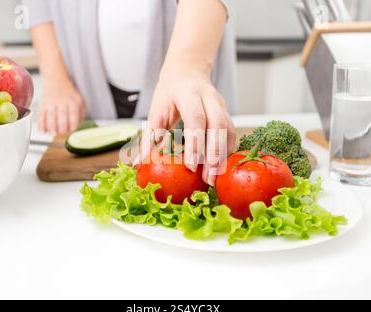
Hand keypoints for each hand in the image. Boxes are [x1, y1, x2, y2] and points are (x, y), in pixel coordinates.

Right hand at [38, 80, 85, 133]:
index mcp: (73, 102)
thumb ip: (82, 114)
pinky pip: (41, 115)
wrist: (56, 81)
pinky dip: (41, 124)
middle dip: (61, 129)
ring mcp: (51, 103)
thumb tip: (79, 126)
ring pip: (50, 117)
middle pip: (62, 117)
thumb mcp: (80, 101)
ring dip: (51, 127)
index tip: (71, 131)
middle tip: (62, 133)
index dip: (72, 126)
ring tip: (53, 133)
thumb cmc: (69, 94)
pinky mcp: (43, 104)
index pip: (73, 116)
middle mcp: (62, 102)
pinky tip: (42, 131)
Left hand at [146, 63, 235, 185]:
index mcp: (187, 93)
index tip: (191, 167)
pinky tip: (220, 169)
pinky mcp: (227, 114)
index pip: (195, 118)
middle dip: (214, 154)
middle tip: (208, 179)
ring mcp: (221, 104)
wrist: (187, 72)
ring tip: (214, 179)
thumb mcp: (155, 111)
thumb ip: (150, 137)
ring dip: (223, 156)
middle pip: (217, 125)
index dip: (194, 143)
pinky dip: (227, 152)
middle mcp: (209, 97)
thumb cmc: (168, 95)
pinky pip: (231, 134)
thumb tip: (139, 164)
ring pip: (228, 130)